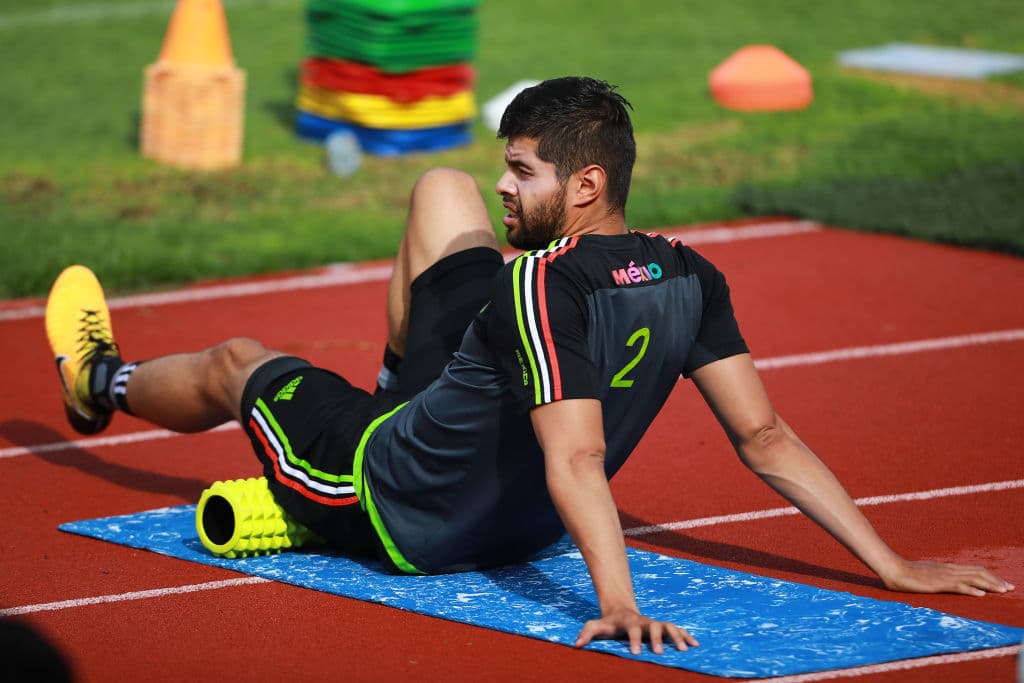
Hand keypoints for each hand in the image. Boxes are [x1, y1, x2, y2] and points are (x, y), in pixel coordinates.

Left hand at [575, 608, 698, 654]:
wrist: (623, 611)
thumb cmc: (610, 623)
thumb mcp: (597, 625)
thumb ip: (587, 632)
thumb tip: (577, 644)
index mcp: (630, 622)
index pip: (633, 630)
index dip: (634, 640)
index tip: (635, 653)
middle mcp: (645, 622)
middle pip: (654, 626)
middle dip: (658, 639)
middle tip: (660, 654)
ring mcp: (655, 623)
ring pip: (669, 626)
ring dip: (677, 636)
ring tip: (684, 650)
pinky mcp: (663, 627)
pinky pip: (678, 629)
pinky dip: (687, 635)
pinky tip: (696, 645)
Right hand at [881, 559, 1014, 595]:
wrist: (893, 569)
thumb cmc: (906, 573)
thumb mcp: (926, 574)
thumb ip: (938, 576)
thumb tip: (947, 582)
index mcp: (947, 568)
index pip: (974, 570)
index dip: (990, 576)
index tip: (1002, 583)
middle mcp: (949, 570)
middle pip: (978, 572)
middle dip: (996, 580)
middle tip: (1010, 588)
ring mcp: (944, 576)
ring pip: (972, 578)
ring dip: (989, 584)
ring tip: (1003, 590)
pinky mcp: (938, 583)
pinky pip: (958, 586)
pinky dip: (971, 589)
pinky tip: (981, 594)